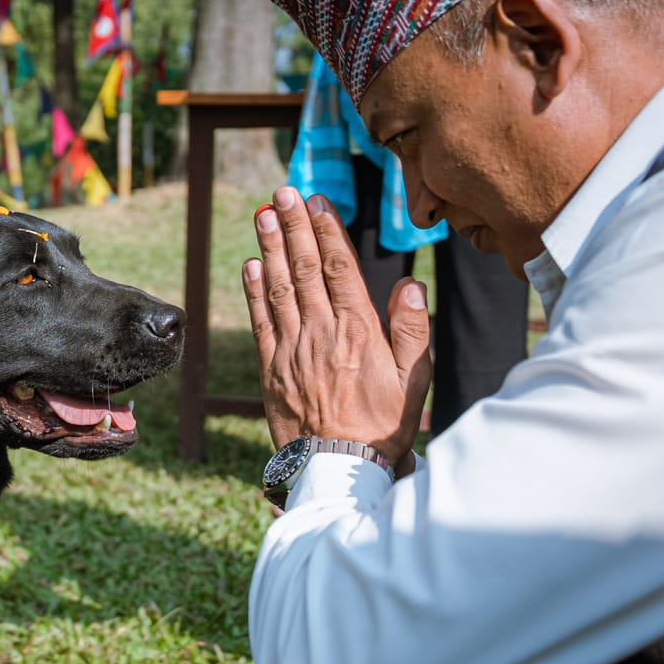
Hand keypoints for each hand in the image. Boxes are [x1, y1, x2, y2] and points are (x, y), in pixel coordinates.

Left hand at [242, 187, 432, 464]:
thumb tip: (410, 285)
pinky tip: (250, 266)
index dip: (327, 231)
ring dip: (270, 249)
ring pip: (279, 288)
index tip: (316, 202)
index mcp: (359, 332)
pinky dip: (254, 291)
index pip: (340, 270)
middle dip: (293, 227)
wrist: (339, 469)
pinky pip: (261, 322)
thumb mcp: (413, 380)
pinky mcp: (271, 370)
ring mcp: (292, 351)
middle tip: (282, 193)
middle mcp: (322, 334)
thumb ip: (412, 330)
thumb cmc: (383, 425)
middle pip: (305, 269)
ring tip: (262, 217)